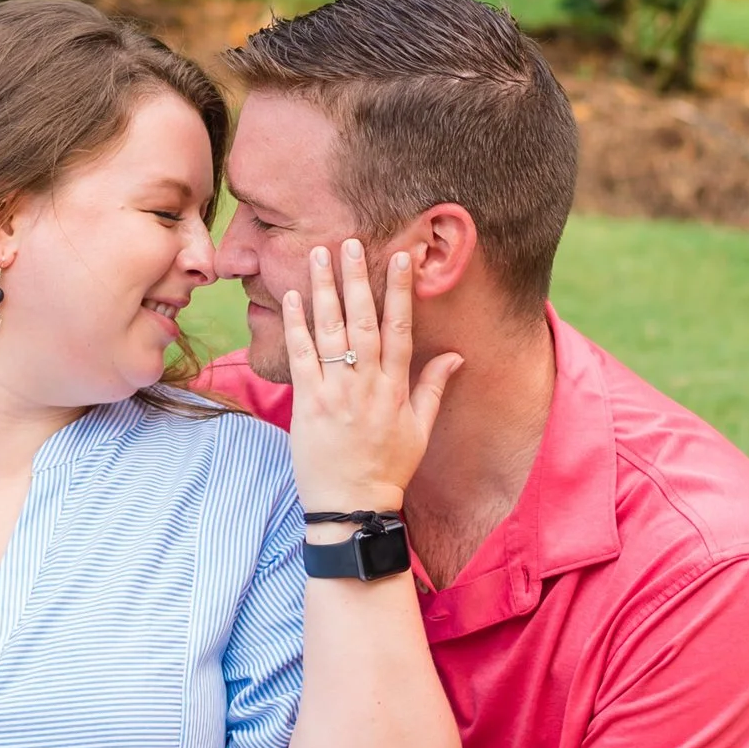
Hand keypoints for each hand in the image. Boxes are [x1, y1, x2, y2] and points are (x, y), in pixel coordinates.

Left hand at [282, 239, 457, 520]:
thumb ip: (434, 387)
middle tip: (351, 241)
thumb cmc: (388, 468)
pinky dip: (296, 325)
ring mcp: (337, 392)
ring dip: (324, 290)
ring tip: (317, 255)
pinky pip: (301, 357)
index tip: (401, 257)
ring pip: (330, 331)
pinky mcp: (308, 403)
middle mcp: (368, 384)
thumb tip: (457, 355)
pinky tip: (291, 297)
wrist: (353, 506)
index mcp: (396, 387)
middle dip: (358, 278)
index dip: (400, 291)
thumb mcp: (420, 430)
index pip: (400, 329)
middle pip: (363, 321)